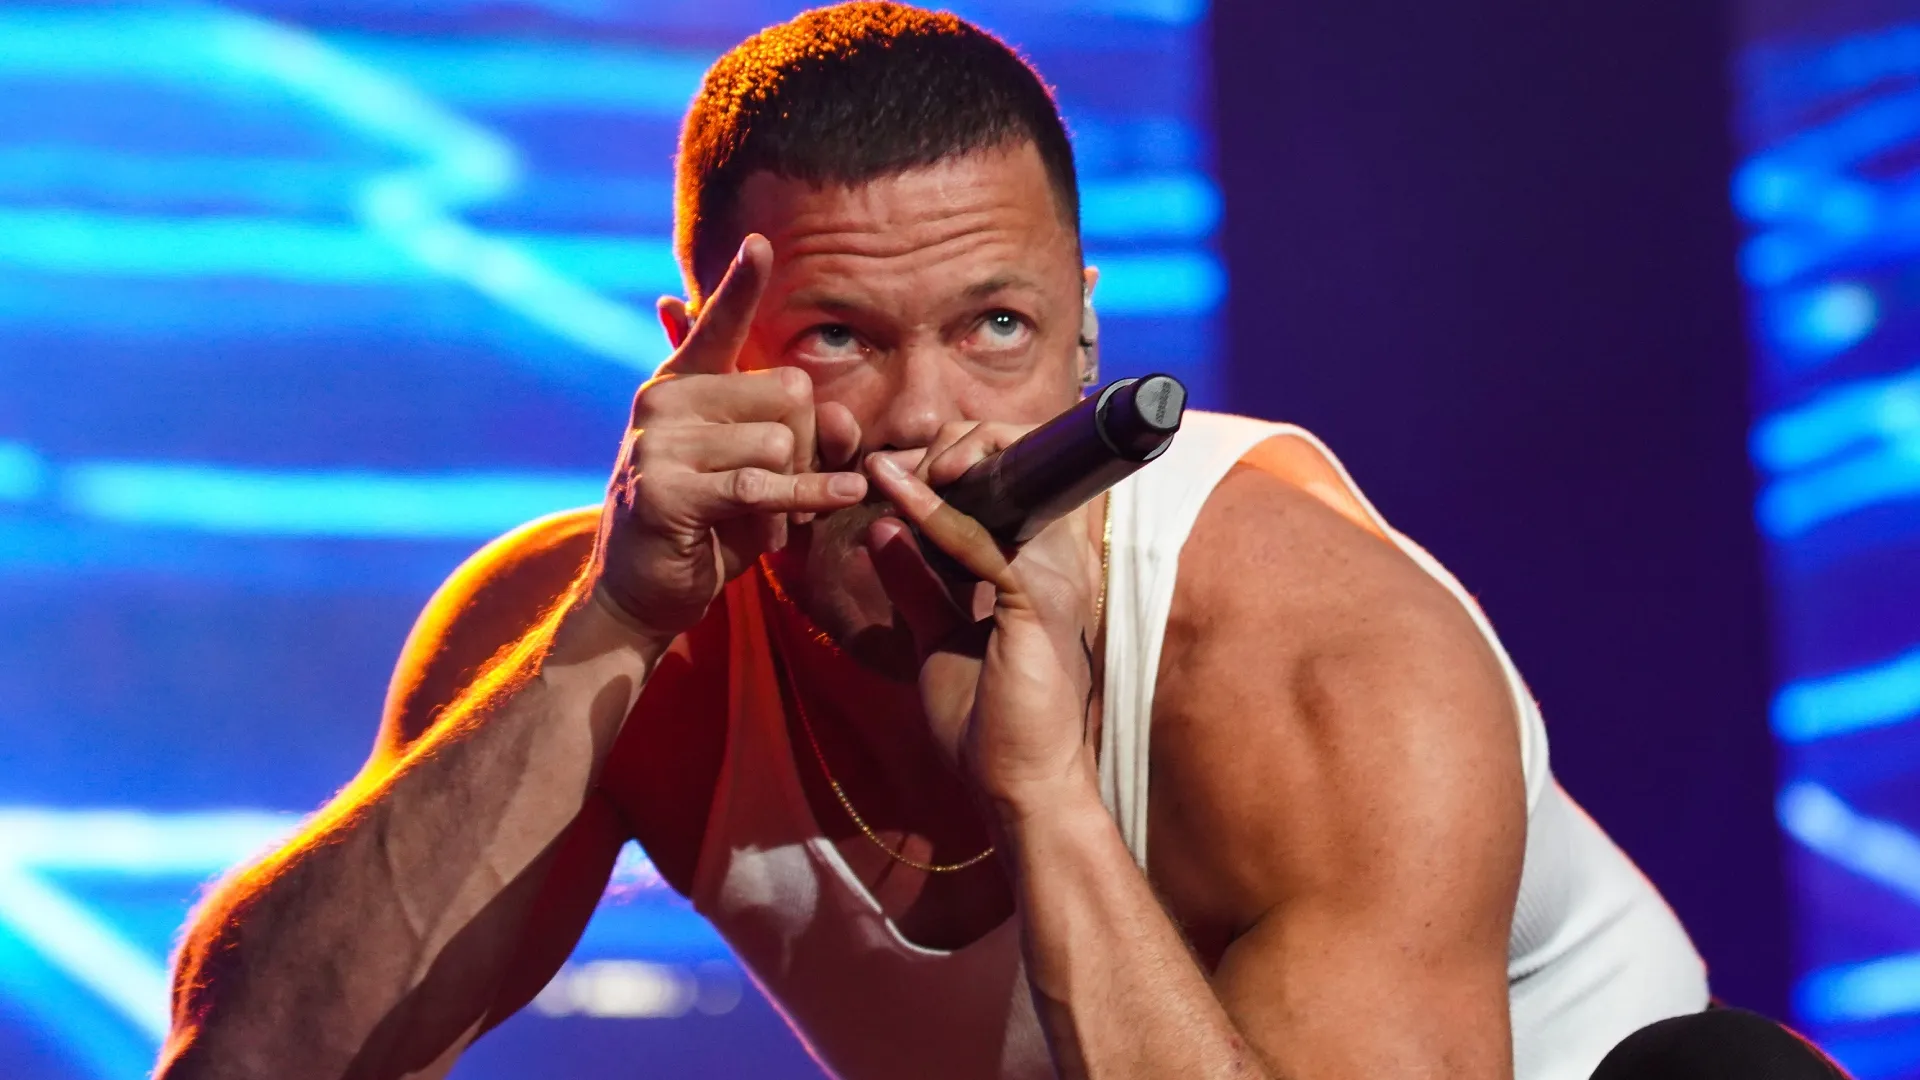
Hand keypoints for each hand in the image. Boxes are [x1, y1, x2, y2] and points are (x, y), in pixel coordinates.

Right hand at [589, 235, 866, 644]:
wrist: (641, 594)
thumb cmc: (708, 528)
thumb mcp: (756, 473)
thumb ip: (796, 439)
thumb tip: (846, 421)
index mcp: (681, 384)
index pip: (717, 324)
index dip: (741, 285)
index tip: (760, 244)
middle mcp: (664, 399)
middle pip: (789, 393)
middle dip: (811, 449)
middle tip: (788, 493)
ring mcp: (659, 441)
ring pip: (782, 442)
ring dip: (796, 493)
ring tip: (765, 522)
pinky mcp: (667, 489)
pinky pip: (763, 485)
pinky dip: (805, 499)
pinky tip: (832, 503)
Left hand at [862, 436, 1102, 813]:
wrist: (1016, 785)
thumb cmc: (988, 724)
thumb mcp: (936, 638)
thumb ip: (916, 583)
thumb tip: (883, 528)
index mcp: (1038, 565)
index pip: (1010, 480)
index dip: (953, 461)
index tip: (892, 473)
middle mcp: (1055, 559)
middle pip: (1017, 462)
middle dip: (951, 445)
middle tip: (890, 468)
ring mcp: (1052, 576)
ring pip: (1007, 481)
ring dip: (944, 462)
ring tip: (889, 468)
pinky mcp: (1035, 601)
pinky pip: (981, 540)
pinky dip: (935, 514)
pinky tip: (896, 495)